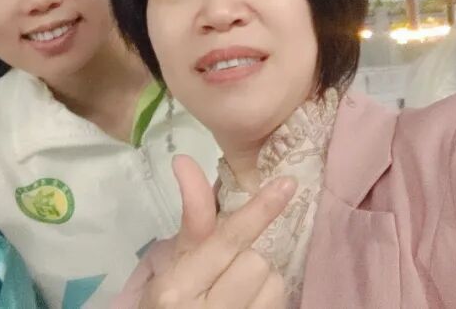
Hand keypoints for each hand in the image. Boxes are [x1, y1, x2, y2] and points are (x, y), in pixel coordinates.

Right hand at [140, 156, 292, 308]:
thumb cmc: (168, 304)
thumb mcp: (172, 266)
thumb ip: (192, 219)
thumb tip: (184, 161)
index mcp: (177, 288)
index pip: (228, 240)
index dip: (259, 210)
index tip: (287, 184)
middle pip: (257, 261)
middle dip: (248, 258)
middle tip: (228, 269)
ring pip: (274, 284)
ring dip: (263, 280)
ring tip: (237, 290)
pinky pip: (279, 304)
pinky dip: (268, 299)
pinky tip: (247, 304)